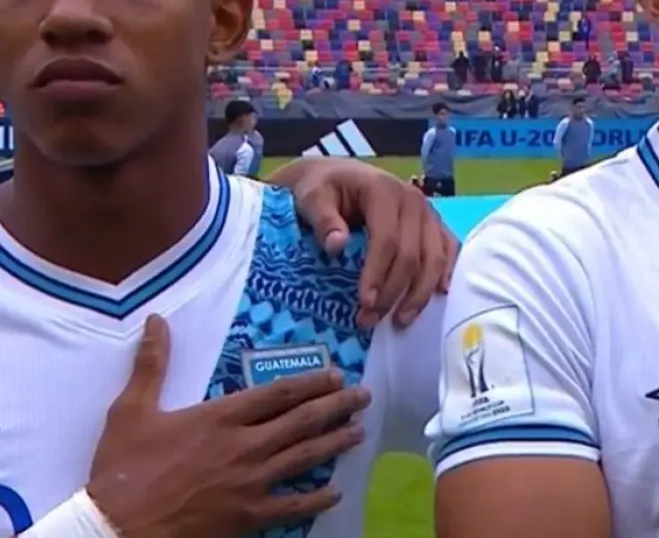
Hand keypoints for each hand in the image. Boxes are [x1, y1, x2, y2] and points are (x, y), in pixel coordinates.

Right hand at [87, 316, 371, 537]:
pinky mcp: (248, 516)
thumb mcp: (132, 410)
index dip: (311, 382)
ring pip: (305, 457)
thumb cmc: (123, 469)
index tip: (336, 375)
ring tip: (359, 432)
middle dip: (337, 406)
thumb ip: (152, 364)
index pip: (278, 393)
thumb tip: (157, 320)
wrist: (116, 527)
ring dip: (335, 443)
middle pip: (302, 421)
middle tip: (363, 397)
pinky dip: (317, 499)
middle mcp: (244, 446)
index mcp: (221, 418)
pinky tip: (335, 492)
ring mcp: (250, 483)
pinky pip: (292, 507)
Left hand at [270, 157, 458, 327]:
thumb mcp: (312, 198)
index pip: (387, 239)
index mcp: (384, 190)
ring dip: (420, 293)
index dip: (378, 274)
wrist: (338, 177)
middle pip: (413, 254)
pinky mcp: (434, 223)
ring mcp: (428, 212)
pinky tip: (438, 296)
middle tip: (371, 319)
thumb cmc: (323, 189)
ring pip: (435, 258)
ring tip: (400, 320)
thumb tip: (336, 245)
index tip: (364, 303)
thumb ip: (323, 219)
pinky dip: (445, 273)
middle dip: (395, 292)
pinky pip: (448, 249)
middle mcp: (413, 200)